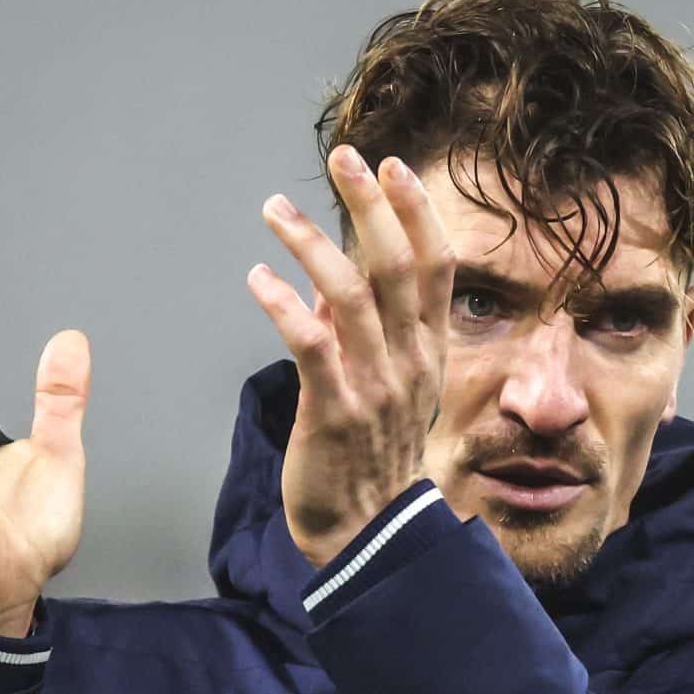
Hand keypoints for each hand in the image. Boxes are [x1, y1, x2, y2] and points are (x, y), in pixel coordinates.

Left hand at [247, 146, 452, 567]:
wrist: (369, 534)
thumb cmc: (371, 458)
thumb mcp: (383, 387)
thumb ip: (357, 332)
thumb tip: (323, 282)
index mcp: (429, 353)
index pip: (436, 268)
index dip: (416, 212)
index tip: (392, 167)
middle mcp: (409, 363)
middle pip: (397, 266)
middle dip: (371, 204)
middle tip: (343, 158)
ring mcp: (375, 386)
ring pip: (352, 295)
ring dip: (311, 244)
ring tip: (274, 209)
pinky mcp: (333, 410)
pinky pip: (311, 344)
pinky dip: (283, 305)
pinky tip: (258, 277)